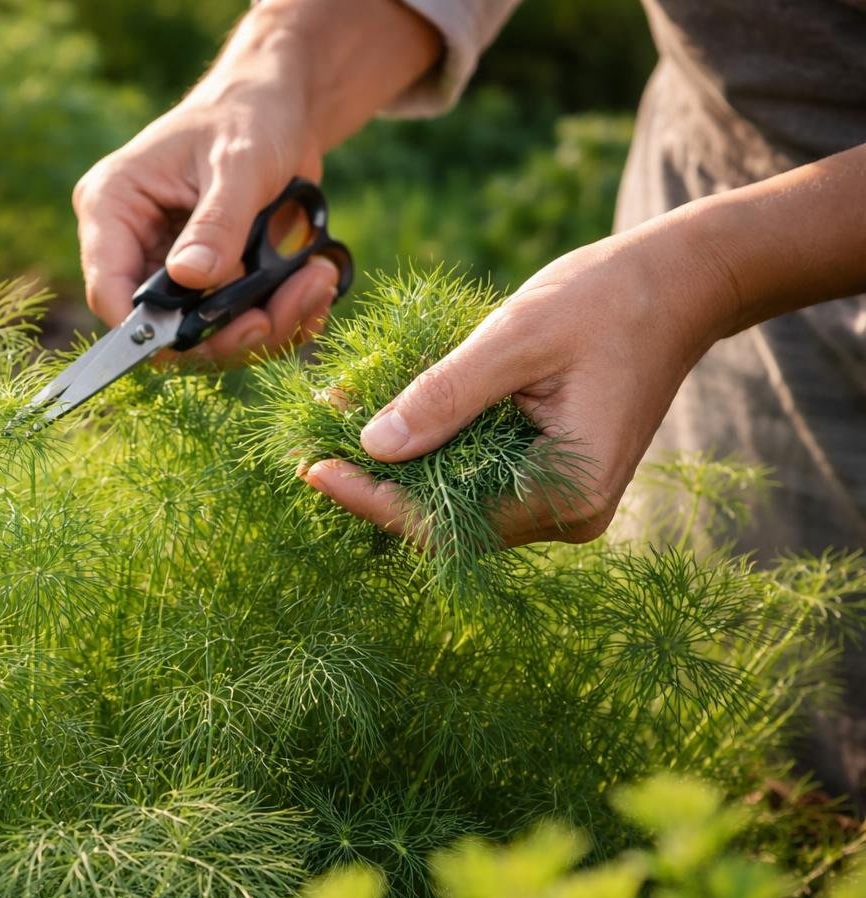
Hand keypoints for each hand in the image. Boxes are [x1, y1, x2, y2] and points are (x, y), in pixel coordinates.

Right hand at [71, 0, 439, 367]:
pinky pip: (241, 325)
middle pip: (163, 328)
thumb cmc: (249, 115)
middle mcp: (136, 248)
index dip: (145, 330)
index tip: (201, 336)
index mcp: (113, 208)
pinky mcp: (212, 285)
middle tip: (279, 312)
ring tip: (317, 281)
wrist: (280, 109)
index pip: (108, 289)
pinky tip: (316, 284)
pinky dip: (285, 317)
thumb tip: (192, 278)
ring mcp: (174, 271)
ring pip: (208, 336)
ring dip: (268, 324)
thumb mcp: (239, 161)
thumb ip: (218, 222)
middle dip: (225, 333)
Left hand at [301, 229, 734, 545]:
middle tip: (309, 450)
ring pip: (455, 502)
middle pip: (445, 522)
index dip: (372, 500)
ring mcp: (559, 500)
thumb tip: (373, 445)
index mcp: (567, 492)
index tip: (312, 469)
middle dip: (377, 486)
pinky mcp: (549, 476)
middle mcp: (565, 514)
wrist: (679, 283)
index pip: (445, 522)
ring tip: (334, 430)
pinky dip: (429, 450)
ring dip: (397, 469)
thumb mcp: (516, 338)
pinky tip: (382, 418)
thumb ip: (445, 394)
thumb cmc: (607, 299)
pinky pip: (475, 477)